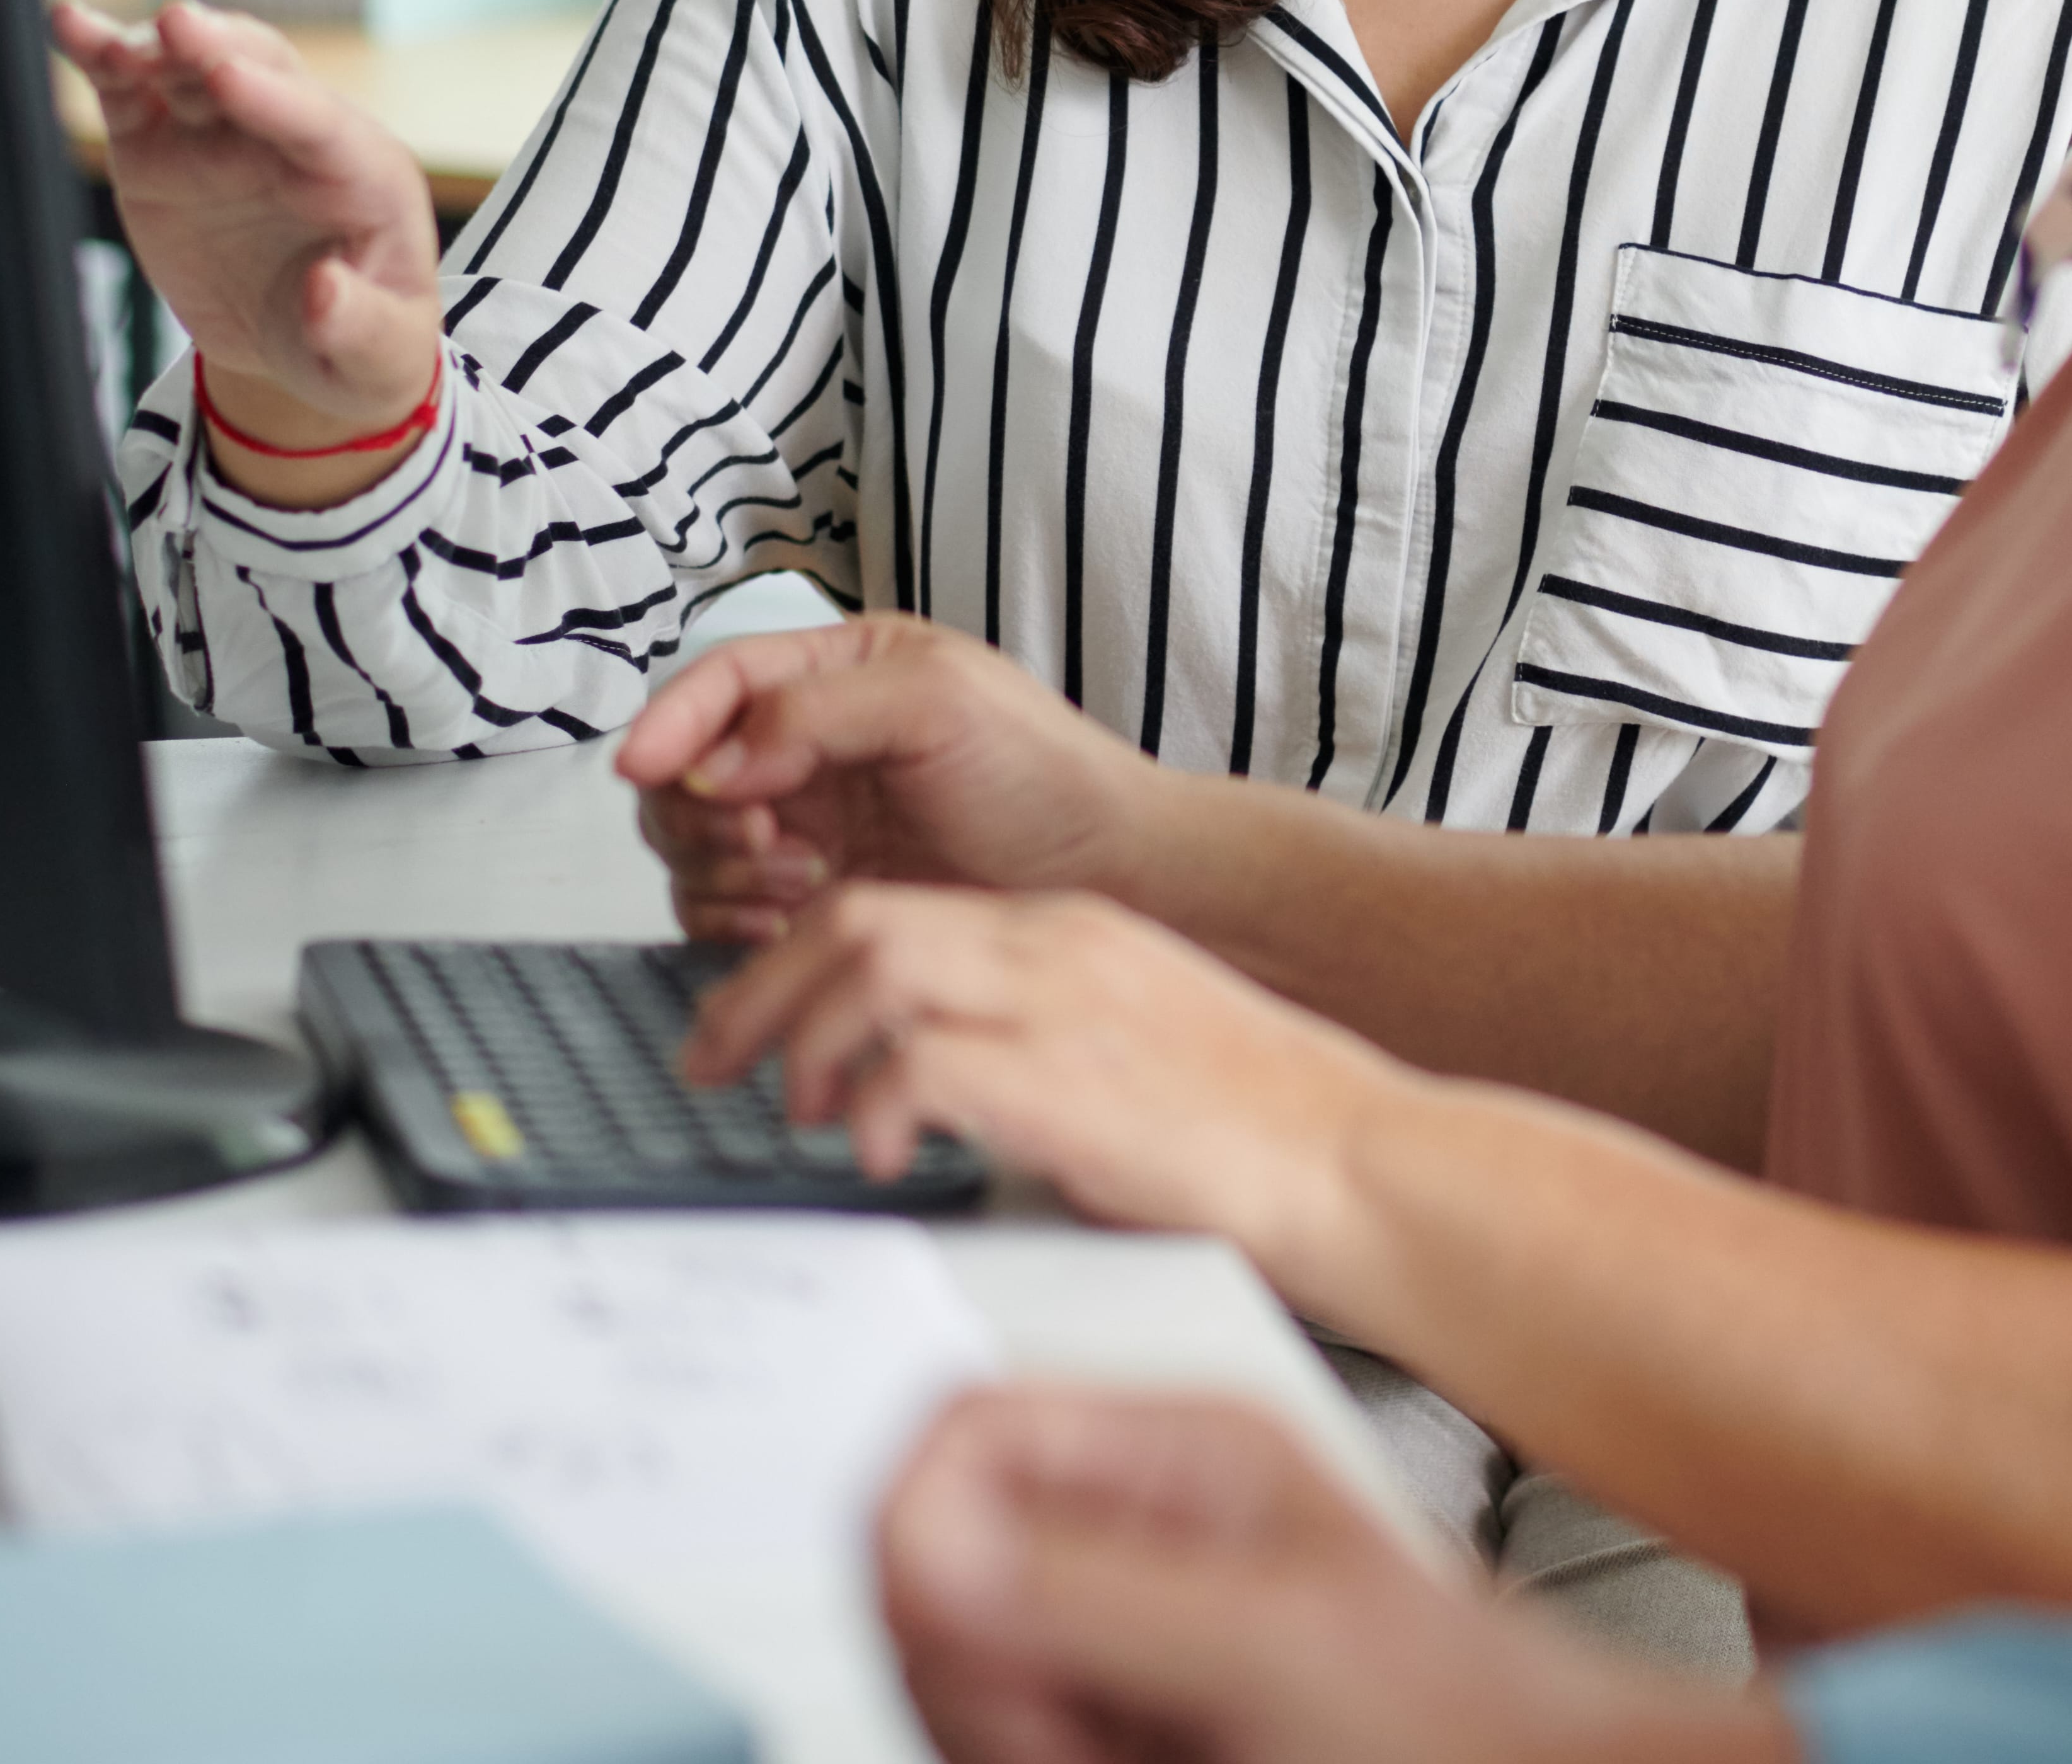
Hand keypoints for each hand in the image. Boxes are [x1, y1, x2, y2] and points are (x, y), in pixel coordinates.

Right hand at [53, 0, 444, 505]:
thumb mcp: (377, 356)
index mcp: (364, 176)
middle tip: (173, 24)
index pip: (320, 125)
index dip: (274, 97)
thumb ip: (358, 326)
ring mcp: (226, 136)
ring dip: (151, 46)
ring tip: (99, 36)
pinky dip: (103, 59)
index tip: (226, 75)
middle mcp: (296, 138)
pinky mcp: (164, 149)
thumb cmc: (361, 343)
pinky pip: (133, 94)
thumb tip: (322, 294)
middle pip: (260, 71)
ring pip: (191, 69)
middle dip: (215, 45)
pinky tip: (71, 26)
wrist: (306, 342)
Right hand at [615, 617, 1163, 938]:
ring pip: (690, 841)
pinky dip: (730, 918)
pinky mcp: (809, 897)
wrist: (1104, 876)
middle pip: (684, 766)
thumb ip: (817, 713)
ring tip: (802, 878)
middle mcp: (809, 744)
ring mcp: (805, 823)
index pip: (718, 678)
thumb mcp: (940, 703)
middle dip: (700, 806)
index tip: (641, 765)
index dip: (668, 719)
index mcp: (839, 670)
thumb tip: (716, 759)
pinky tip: (788, 920)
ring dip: (720, 866)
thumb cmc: (1046, 775)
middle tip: (769, 834)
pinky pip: (718, 907)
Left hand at [683, 886, 1409, 1296]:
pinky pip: (920, 1063)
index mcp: (1070, 938)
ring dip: (804, 1040)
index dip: (797, 965)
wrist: (1359, 1161)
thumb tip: (929, 1092)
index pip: (893, 910)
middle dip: (761, 991)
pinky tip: (876, 1153)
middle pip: (857, 918)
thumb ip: (1033, 1047)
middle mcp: (1056, 950)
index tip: (748, 1027)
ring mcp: (1062, 1005)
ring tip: (795, 1109)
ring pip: (871, 966)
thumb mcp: (1129, 1057)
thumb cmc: (1257, 1134)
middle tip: (712, 1060)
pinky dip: (875, 1106)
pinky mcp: (1066, 1078)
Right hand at [876, 1386, 1783, 1763]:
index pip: (960, 1433)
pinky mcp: (1114, 1726)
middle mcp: (1130, 1538)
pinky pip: (1008, 1738)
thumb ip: (1091, 1586)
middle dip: (981, 1673)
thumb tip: (920, 1534)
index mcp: (1174, 1459)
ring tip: (1143, 1753)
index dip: (922, 1525)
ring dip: (1017, 1738)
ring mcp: (1116, 1640)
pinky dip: (1046, 1763)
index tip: (948, 1622)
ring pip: (957, 1680)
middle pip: (932, 1575)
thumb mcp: (1271, 1639)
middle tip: (1084, 1731)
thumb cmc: (1463, 1714)